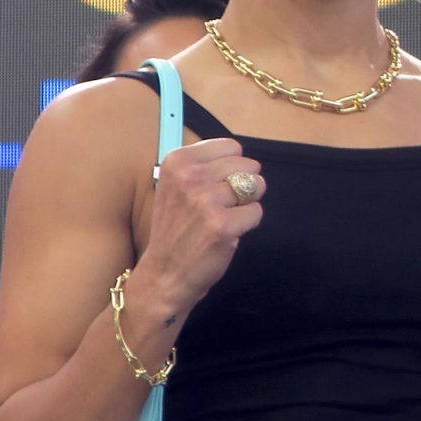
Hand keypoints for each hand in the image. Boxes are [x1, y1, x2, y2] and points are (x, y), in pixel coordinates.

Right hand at [134, 138, 264, 319]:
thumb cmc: (176, 229)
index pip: (231, 147)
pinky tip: (227, 232)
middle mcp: (189, 176)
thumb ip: (205, 167)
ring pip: (256, 187)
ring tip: (224, 217)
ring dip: (247, 203)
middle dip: (244, 185)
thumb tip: (241, 156)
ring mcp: (205, 200)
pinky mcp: (222, 224)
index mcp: (177, 161)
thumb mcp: (176, 186)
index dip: (233, 168)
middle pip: (248, 165)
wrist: (163, 274)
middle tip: (221, 206)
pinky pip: (256, 212)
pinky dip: (248, 223)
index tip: (216, 185)